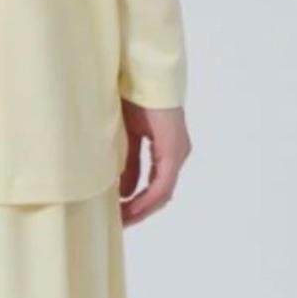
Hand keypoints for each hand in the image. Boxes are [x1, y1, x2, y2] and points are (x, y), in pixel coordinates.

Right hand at [119, 102, 189, 226]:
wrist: (140, 74)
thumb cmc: (132, 99)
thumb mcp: (126, 138)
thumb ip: (129, 165)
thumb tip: (126, 191)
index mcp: (167, 149)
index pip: (156, 186)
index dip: (138, 204)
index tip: (119, 215)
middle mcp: (177, 154)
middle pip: (161, 194)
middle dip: (139, 210)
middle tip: (118, 222)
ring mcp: (177, 152)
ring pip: (163, 192)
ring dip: (143, 208)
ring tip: (122, 219)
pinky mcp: (173, 150)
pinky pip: (162, 183)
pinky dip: (147, 197)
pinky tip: (131, 206)